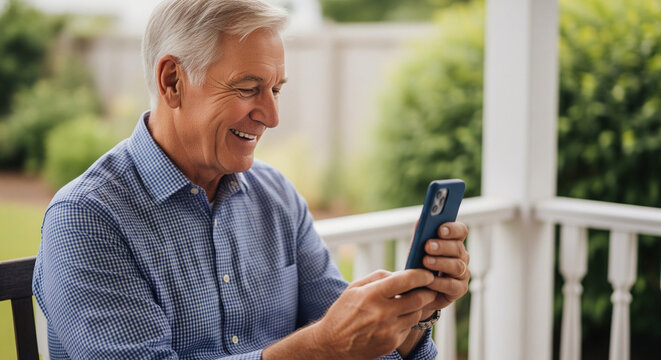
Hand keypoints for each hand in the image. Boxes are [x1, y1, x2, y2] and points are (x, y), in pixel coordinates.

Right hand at [309, 269, 436, 358]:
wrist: (331, 344)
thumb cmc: (343, 312)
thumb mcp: (355, 287)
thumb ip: (378, 277)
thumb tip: (401, 274)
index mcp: (372, 295)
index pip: (406, 281)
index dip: (421, 276)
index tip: (427, 275)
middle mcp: (382, 313)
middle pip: (418, 299)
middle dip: (427, 292)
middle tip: (429, 289)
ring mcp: (388, 330)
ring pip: (416, 315)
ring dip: (416, 307)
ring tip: (408, 303)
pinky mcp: (391, 343)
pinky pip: (408, 328)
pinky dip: (406, 321)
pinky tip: (395, 319)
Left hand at [419, 222, 469, 317]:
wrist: (416, 292)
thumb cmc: (418, 266)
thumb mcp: (417, 249)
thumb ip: (420, 235)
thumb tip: (421, 221)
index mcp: (453, 242)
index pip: (461, 231)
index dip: (452, 229)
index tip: (440, 229)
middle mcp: (461, 257)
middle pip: (458, 248)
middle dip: (442, 246)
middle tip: (428, 246)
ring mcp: (463, 274)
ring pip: (457, 266)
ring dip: (441, 263)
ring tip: (425, 261)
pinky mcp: (459, 289)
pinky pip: (452, 285)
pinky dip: (439, 282)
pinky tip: (428, 280)